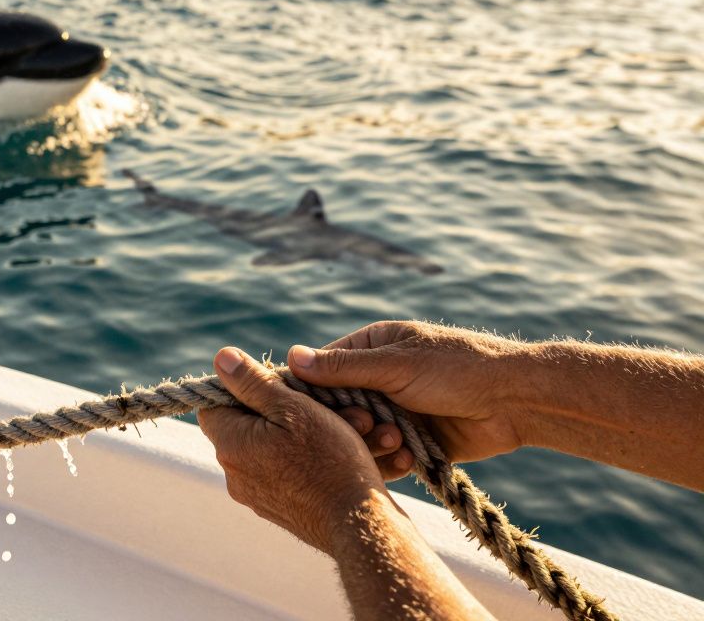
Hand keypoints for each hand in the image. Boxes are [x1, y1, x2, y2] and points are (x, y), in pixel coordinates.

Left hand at [198, 347, 388, 554]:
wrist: (360, 526)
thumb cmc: (329, 461)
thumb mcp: (293, 408)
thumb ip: (253, 382)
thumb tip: (221, 357)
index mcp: (231, 445)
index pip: (216, 404)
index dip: (244, 388)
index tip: (279, 384)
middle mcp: (236, 475)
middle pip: (253, 425)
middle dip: (293, 409)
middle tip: (333, 404)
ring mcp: (258, 496)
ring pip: (280, 448)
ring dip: (315, 432)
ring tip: (359, 427)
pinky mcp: (283, 510)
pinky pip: (295, 473)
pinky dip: (320, 458)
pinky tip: (356, 451)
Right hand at [286, 321, 529, 479]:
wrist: (517, 403)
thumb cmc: (458, 369)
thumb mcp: (396, 365)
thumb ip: (343, 368)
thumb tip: (291, 357)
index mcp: (371, 348)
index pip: (320, 370)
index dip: (310, 393)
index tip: (305, 411)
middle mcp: (377, 379)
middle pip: (336, 408)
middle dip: (347, 422)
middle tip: (364, 425)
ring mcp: (393, 411)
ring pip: (357, 436)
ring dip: (371, 442)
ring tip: (396, 440)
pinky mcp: (409, 441)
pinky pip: (382, 456)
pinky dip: (389, 459)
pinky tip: (407, 456)